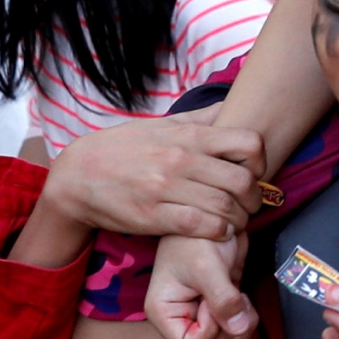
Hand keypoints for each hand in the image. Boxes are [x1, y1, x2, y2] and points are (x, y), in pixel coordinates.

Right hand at [42, 117, 266, 243]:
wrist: (77, 175)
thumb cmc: (124, 148)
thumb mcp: (161, 124)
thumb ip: (200, 119)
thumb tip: (233, 105)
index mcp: (187, 136)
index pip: (248, 143)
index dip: (260, 161)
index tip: (254, 173)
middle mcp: (180, 160)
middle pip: (242, 181)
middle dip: (254, 198)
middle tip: (250, 205)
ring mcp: (166, 188)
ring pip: (225, 207)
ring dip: (238, 220)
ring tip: (235, 222)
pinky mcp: (153, 216)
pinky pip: (200, 226)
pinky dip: (217, 232)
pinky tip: (217, 231)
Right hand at [145, 231, 252, 338]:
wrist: (211, 217)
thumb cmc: (196, 237)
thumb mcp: (207, 267)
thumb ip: (223, 299)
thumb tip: (239, 329)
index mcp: (164, 313)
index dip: (208, 331)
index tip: (210, 302)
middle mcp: (180, 318)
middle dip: (229, 327)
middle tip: (233, 297)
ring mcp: (201, 313)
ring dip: (241, 323)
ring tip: (240, 296)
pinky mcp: (219, 305)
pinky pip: (237, 326)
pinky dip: (246, 317)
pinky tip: (242, 295)